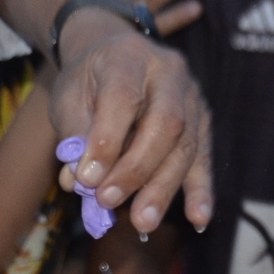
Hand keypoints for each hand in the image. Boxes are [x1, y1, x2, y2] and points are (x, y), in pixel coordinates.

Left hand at [52, 20, 213, 233]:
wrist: (116, 51)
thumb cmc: (90, 79)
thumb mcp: (69, 96)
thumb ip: (74, 134)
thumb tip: (77, 180)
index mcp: (128, 57)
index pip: (122, 98)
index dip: (107, 141)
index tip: (86, 179)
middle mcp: (169, 72)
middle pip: (166, 123)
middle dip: (137, 169)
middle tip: (108, 201)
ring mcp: (192, 96)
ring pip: (187, 145)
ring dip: (163, 188)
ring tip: (143, 223)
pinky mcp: (203, 120)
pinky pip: (205, 158)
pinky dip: (201, 191)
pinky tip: (198, 219)